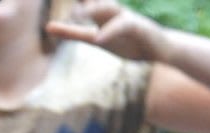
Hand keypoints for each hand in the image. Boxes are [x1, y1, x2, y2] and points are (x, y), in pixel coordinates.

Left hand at [48, 0, 166, 62]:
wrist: (161, 49)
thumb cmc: (130, 43)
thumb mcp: (97, 39)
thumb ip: (74, 32)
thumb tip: (47, 26)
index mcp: (98, 11)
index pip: (81, 1)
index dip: (77, 4)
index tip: (53, 23)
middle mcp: (110, 9)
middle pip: (93, 1)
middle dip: (85, 3)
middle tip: (74, 12)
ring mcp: (124, 16)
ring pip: (107, 8)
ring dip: (93, 11)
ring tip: (78, 16)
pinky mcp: (137, 26)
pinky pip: (122, 25)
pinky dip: (110, 31)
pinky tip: (99, 38)